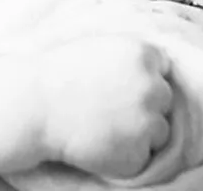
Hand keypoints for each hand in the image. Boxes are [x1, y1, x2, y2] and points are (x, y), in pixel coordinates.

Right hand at [38, 34, 171, 177]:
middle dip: (146, 106)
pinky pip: (143, 157)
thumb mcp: (101, 46)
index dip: (147, 79)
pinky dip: (127, 156)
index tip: (127, 86)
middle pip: (165, 100)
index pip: (164, 69)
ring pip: (160, 131)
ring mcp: (147, 122)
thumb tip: (155, 66)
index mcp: (145, 54)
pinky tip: (103, 144)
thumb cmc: (61, 73)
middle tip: (114, 110)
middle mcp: (152, 86)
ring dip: (141, 133)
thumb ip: (131, 55)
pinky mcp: (137, 155)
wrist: (37, 107)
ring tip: (108, 128)